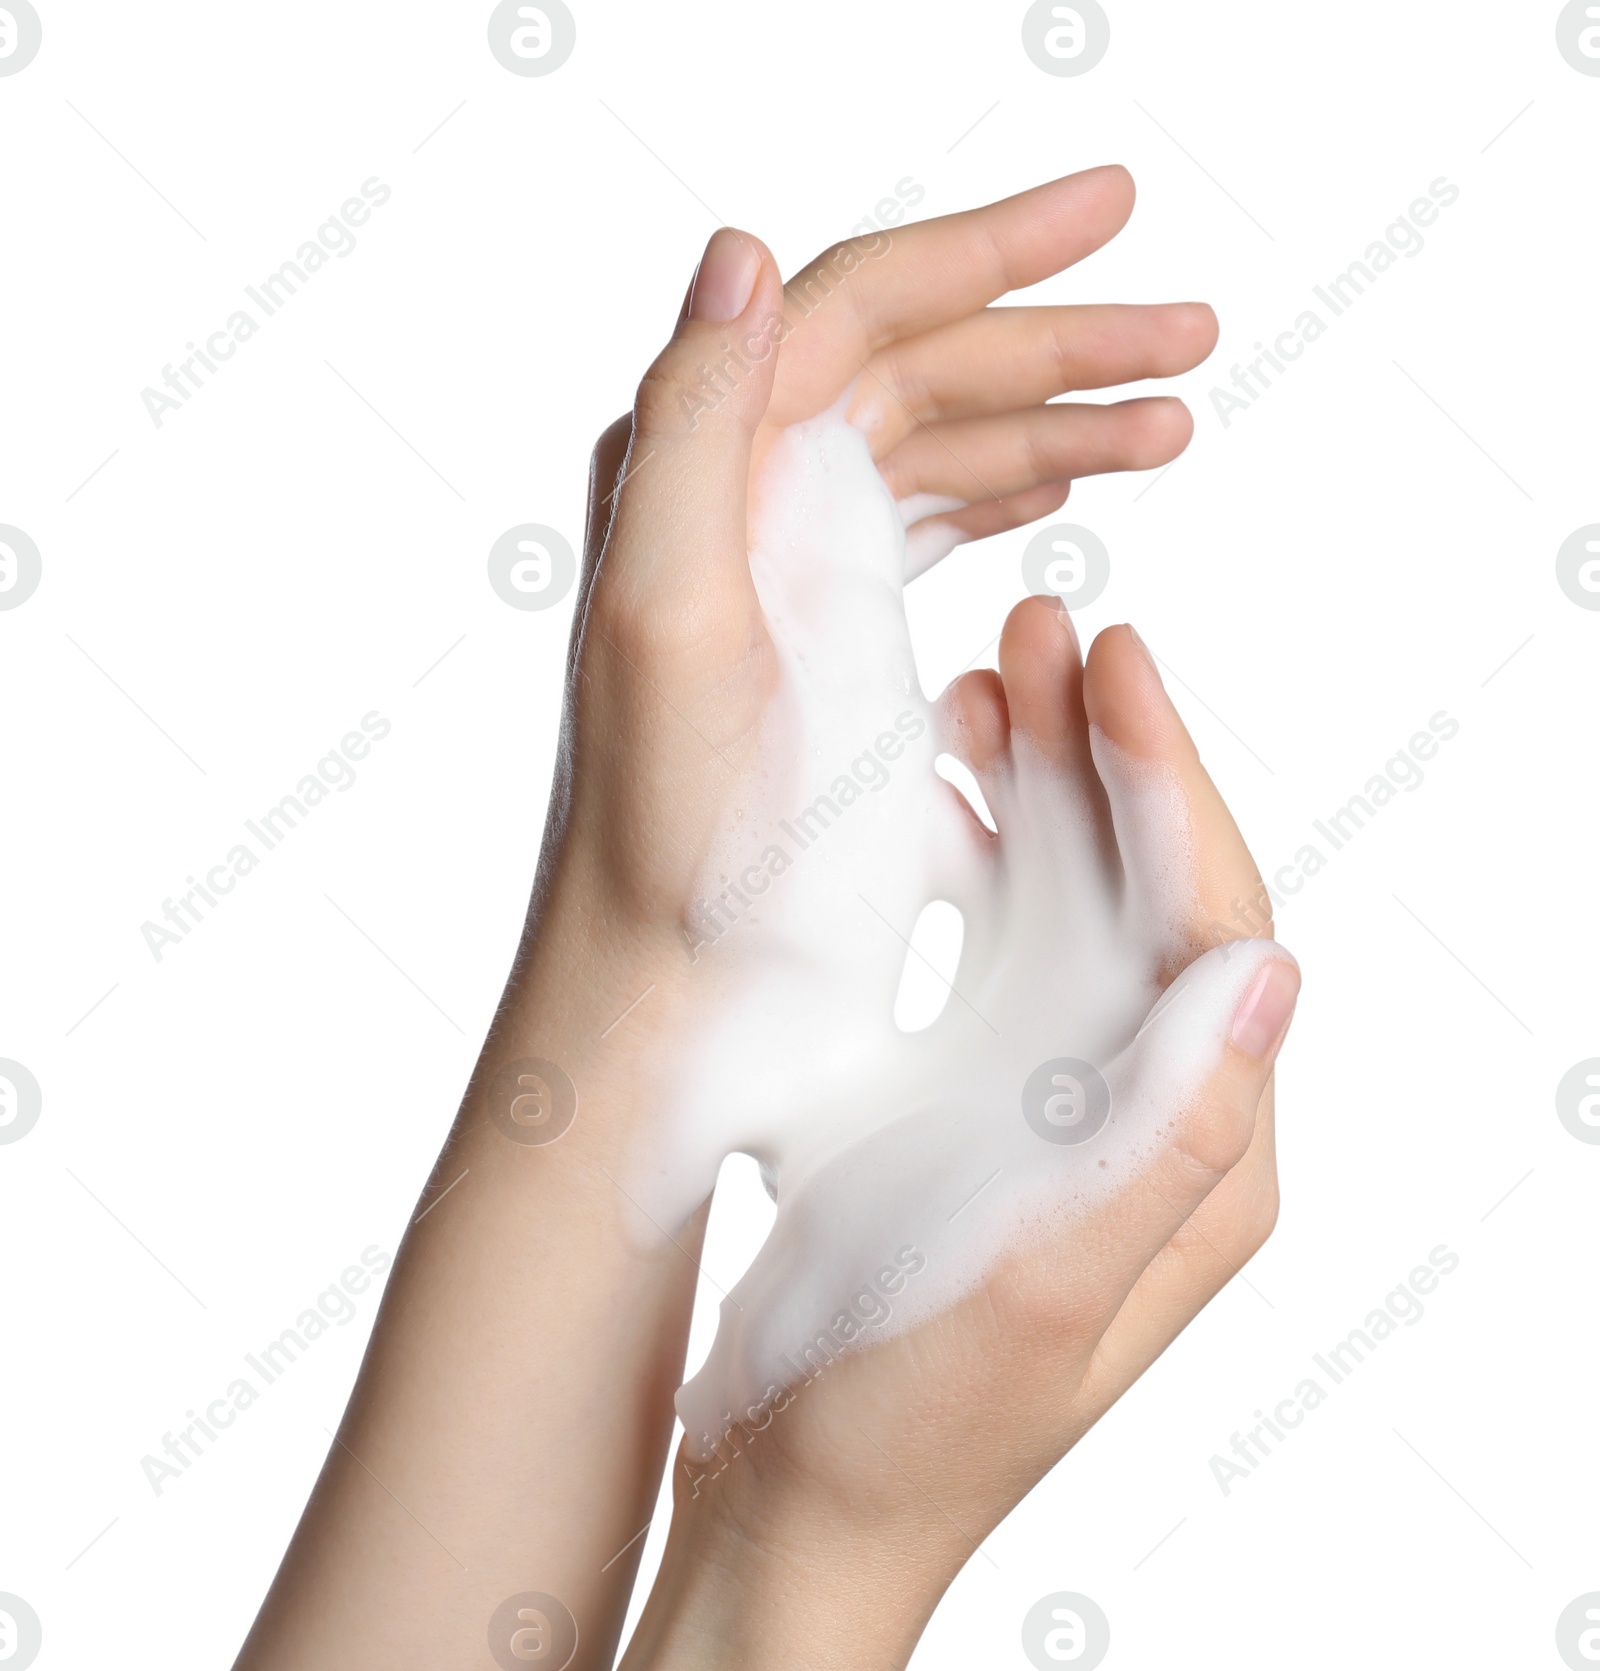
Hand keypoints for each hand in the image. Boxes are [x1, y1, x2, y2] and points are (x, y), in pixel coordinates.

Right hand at [622, 609, 1297, 1670]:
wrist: (798, 1503)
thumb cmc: (908, 1423)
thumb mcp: (1038, 1290)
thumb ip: (1166, 1140)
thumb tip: (1270, 973)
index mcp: (1199, 1158)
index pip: (1215, 924)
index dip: (1173, 781)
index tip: (1119, 661)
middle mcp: (1152, 1112)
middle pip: (1154, 886)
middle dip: (1110, 751)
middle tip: (1051, 627)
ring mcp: (1068, 1095)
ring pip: (1078, 896)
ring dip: (1043, 780)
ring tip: (991, 672)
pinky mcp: (990, 1095)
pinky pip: (1006, 941)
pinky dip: (977, 850)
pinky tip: (934, 787)